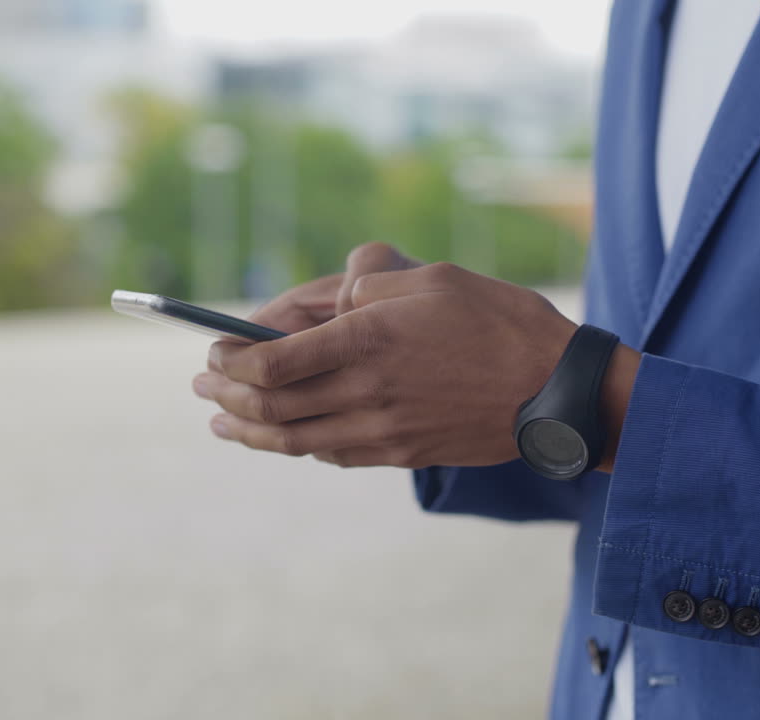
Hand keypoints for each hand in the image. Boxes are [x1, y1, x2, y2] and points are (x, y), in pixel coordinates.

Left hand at [193, 262, 586, 468]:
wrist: (559, 392)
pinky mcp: (404, 453)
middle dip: (227, 395)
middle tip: (201, 385)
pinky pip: (336, 454)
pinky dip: (300, 446)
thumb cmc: (501, 322)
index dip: (232, 359)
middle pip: (273, 406)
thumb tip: (332, 304)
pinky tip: (288, 438)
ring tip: (223, 424)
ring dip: (251, 432)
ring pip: (296, 440)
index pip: (272, 362)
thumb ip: (370, 286)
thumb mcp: (433, 279)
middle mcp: (367, 392)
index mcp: (368, 339)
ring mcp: (384, 430)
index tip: (213, 349)